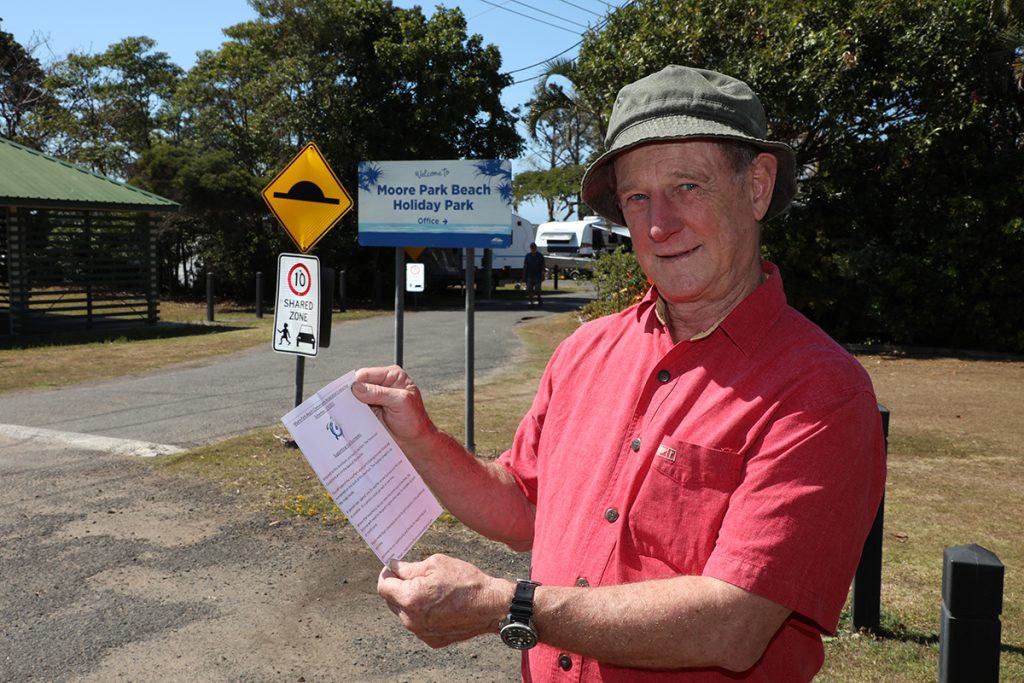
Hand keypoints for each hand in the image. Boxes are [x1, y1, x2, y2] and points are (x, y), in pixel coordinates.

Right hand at [352, 366, 433, 445]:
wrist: (414, 441)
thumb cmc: (415, 419)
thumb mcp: (401, 402)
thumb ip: (380, 393)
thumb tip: (357, 388)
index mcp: (391, 376)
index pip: (367, 374)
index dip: (356, 382)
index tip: (348, 393)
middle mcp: (381, 385)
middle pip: (358, 385)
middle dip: (351, 394)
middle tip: (344, 404)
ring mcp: (374, 399)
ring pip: (354, 398)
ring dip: (350, 405)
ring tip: (347, 413)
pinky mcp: (369, 411)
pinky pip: (355, 410)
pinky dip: (351, 414)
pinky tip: (350, 419)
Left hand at [377, 554, 511, 648]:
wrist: (490, 606)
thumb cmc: (465, 581)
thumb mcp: (436, 564)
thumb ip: (409, 567)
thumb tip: (393, 567)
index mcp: (410, 598)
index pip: (383, 586)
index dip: (387, 574)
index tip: (394, 568)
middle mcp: (411, 620)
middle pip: (391, 601)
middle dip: (398, 587)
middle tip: (415, 576)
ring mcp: (421, 632)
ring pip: (404, 613)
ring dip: (410, 601)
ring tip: (431, 591)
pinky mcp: (431, 640)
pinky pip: (418, 624)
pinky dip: (422, 614)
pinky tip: (439, 605)